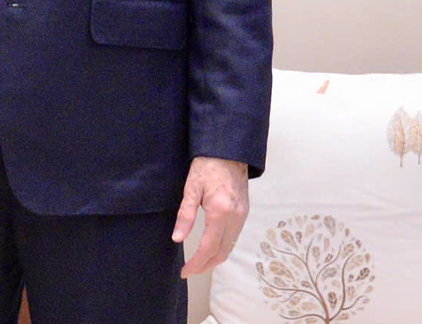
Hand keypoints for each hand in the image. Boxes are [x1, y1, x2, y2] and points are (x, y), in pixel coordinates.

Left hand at [172, 155, 249, 275]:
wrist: (229, 151)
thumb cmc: (207, 166)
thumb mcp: (191, 188)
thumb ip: (185, 215)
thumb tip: (177, 238)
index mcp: (221, 212)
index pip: (208, 247)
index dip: (196, 263)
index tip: (185, 271)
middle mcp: (235, 217)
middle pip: (222, 252)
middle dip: (205, 266)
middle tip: (190, 272)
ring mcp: (242, 215)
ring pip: (230, 247)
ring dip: (215, 259)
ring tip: (198, 264)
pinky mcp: (244, 212)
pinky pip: (234, 237)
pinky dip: (222, 248)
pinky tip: (212, 248)